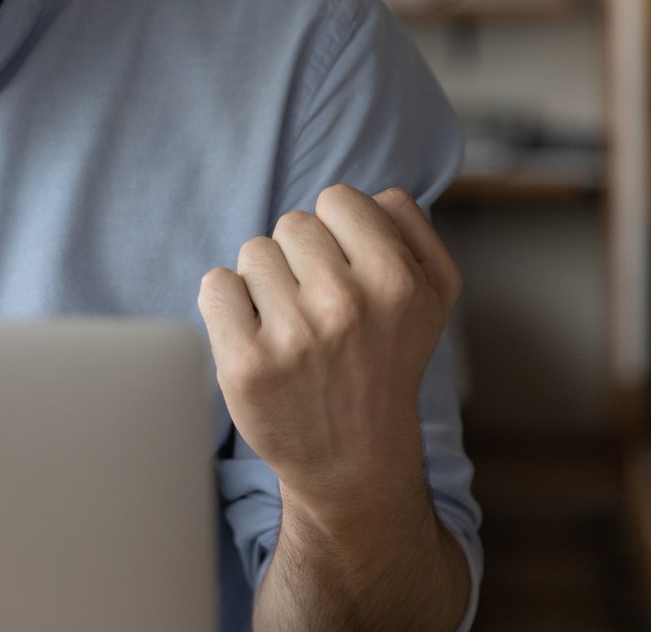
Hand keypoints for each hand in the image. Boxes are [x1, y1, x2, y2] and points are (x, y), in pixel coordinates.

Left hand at [197, 185, 459, 513]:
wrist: (353, 459)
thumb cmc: (387, 360)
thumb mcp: (434, 293)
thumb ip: (408, 225)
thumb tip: (366, 191)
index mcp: (397, 282)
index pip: (339, 199)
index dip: (339, 231)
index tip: (349, 271)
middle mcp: (347, 305)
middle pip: (292, 223)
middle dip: (302, 259)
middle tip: (323, 311)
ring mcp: (293, 335)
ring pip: (253, 252)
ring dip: (267, 284)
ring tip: (295, 330)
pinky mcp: (245, 362)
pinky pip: (216, 284)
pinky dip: (228, 305)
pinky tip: (259, 337)